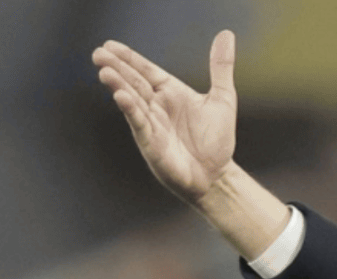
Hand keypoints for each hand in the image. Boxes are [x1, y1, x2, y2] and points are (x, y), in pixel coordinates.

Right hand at [93, 31, 237, 204]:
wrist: (217, 175)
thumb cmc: (217, 140)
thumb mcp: (223, 98)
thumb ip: (221, 67)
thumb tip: (226, 35)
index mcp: (170, 93)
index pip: (146, 71)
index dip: (129, 58)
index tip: (110, 45)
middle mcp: (157, 107)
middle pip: (134, 82)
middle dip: (117, 68)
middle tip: (99, 53)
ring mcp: (152, 124)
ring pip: (133, 101)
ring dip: (119, 86)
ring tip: (105, 71)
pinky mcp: (152, 143)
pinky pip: (140, 124)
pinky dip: (131, 111)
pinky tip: (121, 97)